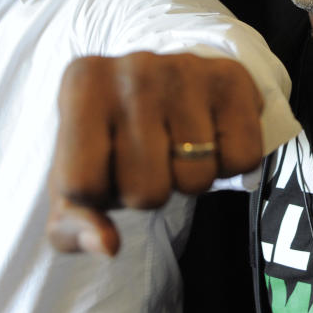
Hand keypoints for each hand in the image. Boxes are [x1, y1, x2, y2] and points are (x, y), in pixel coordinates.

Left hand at [48, 52, 263, 255]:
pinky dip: (230, 165)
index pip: (83, 186)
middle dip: (149, 191)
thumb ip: (71, 225)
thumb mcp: (76, 180)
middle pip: (145, 190)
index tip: (106, 168)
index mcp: (82, 85)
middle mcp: (132, 67)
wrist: (164, 85)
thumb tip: (107, 245)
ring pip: (196, 179)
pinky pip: (241, 160)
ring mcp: (186, 69)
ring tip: (180, 148)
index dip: (100, 196)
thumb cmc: (114, 140)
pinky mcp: (231, 78)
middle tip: (151, 160)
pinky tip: (212, 139)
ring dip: (191, 179)